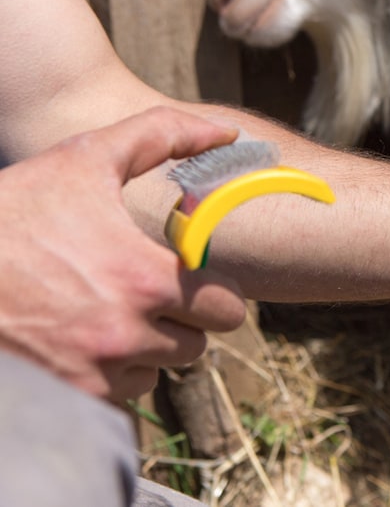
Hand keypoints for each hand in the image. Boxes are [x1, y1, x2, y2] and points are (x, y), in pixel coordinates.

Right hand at [0, 107, 247, 401]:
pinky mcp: (70, 398)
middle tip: (150, 296)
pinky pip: (119, 397)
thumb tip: (225, 133)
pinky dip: (109, 375)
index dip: (212, 292)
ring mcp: (96, 372)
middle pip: (198, 345)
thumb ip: (160, 136)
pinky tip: (80, 339)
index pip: (227, 308)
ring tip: (106, 313)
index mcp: (145, 278)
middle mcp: (127, 332)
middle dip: (182, 321)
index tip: (188, 278)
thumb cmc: (11, 209)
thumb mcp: (83, 159)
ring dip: (145, 350)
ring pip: (158, 371)